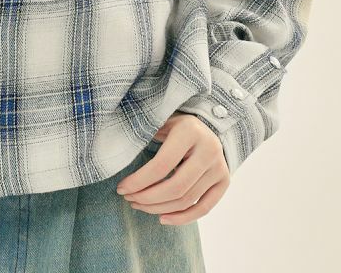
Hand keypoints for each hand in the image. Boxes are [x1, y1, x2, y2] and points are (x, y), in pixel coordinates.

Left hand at [114, 111, 229, 224]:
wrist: (207, 126)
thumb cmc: (175, 125)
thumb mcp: (161, 121)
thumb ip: (144, 133)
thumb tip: (117, 152)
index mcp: (190, 131)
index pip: (161, 165)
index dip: (139, 181)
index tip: (121, 188)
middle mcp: (209, 149)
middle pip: (175, 187)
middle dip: (147, 198)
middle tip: (129, 199)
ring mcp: (220, 167)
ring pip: (186, 200)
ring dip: (159, 208)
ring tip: (139, 205)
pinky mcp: (224, 181)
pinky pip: (203, 208)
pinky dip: (182, 218)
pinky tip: (162, 218)